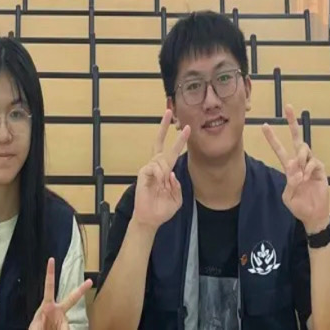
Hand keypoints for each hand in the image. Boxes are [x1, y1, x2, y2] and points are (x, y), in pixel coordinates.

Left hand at [28, 257, 93, 329]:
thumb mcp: (35, 327)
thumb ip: (41, 325)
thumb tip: (60, 324)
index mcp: (47, 305)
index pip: (49, 287)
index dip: (50, 273)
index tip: (51, 260)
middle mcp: (57, 310)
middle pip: (72, 298)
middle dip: (81, 290)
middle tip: (90, 281)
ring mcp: (63, 319)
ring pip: (68, 320)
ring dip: (63, 326)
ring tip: (54, 327)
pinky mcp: (66, 327)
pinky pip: (70, 328)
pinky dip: (65, 329)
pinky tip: (58, 328)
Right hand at [131, 109, 189, 229]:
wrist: (150, 218)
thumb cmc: (162, 208)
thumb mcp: (177, 197)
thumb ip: (177, 185)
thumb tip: (170, 173)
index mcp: (166, 170)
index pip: (172, 150)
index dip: (179, 139)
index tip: (186, 127)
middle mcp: (157, 166)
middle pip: (159, 141)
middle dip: (163, 126)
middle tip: (168, 112)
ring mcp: (149, 168)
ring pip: (161, 160)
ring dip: (165, 174)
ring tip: (161, 187)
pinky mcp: (143, 173)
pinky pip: (154, 169)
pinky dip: (159, 177)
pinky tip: (157, 185)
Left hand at [262, 105, 329, 233]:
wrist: (313, 215)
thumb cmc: (299, 205)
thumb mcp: (288, 196)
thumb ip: (289, 183)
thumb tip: (295, 169)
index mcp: (289, 167)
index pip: (280, 149)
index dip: (272, 138)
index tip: (265, 125)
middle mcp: (300, 162)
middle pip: (296, 138)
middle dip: (292, 122)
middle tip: (288, 107)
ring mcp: (310, 164)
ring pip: (304, 149)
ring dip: (300, 159)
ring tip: (300, 175)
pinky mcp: (320, 169)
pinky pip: (313, 162)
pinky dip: (308, 169)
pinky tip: (306, 178)